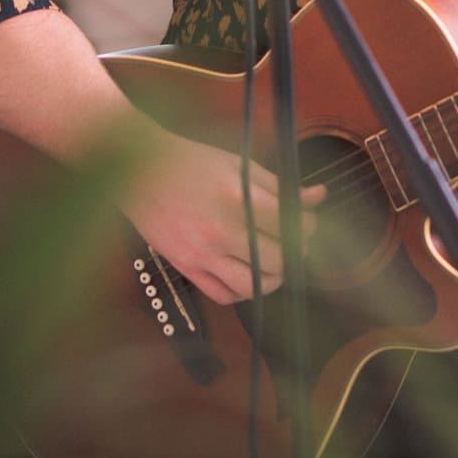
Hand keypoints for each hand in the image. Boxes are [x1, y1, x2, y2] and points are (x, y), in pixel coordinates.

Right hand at [119, 128, 323, 305]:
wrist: (139, 170)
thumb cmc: (190, 162)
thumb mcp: (239, 164)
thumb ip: (279, 186)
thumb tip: (317, 197)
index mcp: (238, 198)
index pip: (291, 227)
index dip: (307, 227)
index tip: (305, 222)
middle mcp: (222, 231)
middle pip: (278, 261)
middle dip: (294, 253)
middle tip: (292, 243)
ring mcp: (201, 254)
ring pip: (253, 286)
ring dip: (271, 278)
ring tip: (271, 262)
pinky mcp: (185, 268)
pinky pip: (223, 296)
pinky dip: (241, 291)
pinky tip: (244, 273)